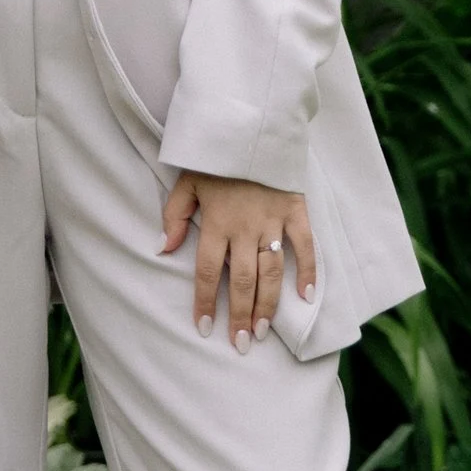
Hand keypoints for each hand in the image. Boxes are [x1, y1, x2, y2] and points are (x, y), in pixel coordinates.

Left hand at [159, 171, 315, 350]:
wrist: (251, 127)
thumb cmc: (215, 159)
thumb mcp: (186, 182)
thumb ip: (174, 216)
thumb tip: (162, 249)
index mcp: (217, 222)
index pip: (209, 271)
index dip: (206, 302)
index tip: (204, 328)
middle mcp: (245, 227)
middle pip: (243, 280)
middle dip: (241, 315)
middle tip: (241, 343)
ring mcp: (273, 220)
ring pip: (272, 271)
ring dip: (268, 304)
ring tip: (263, 331)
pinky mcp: (295, 210)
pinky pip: (305, 246)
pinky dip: (308, 271)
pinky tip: (306, 297)